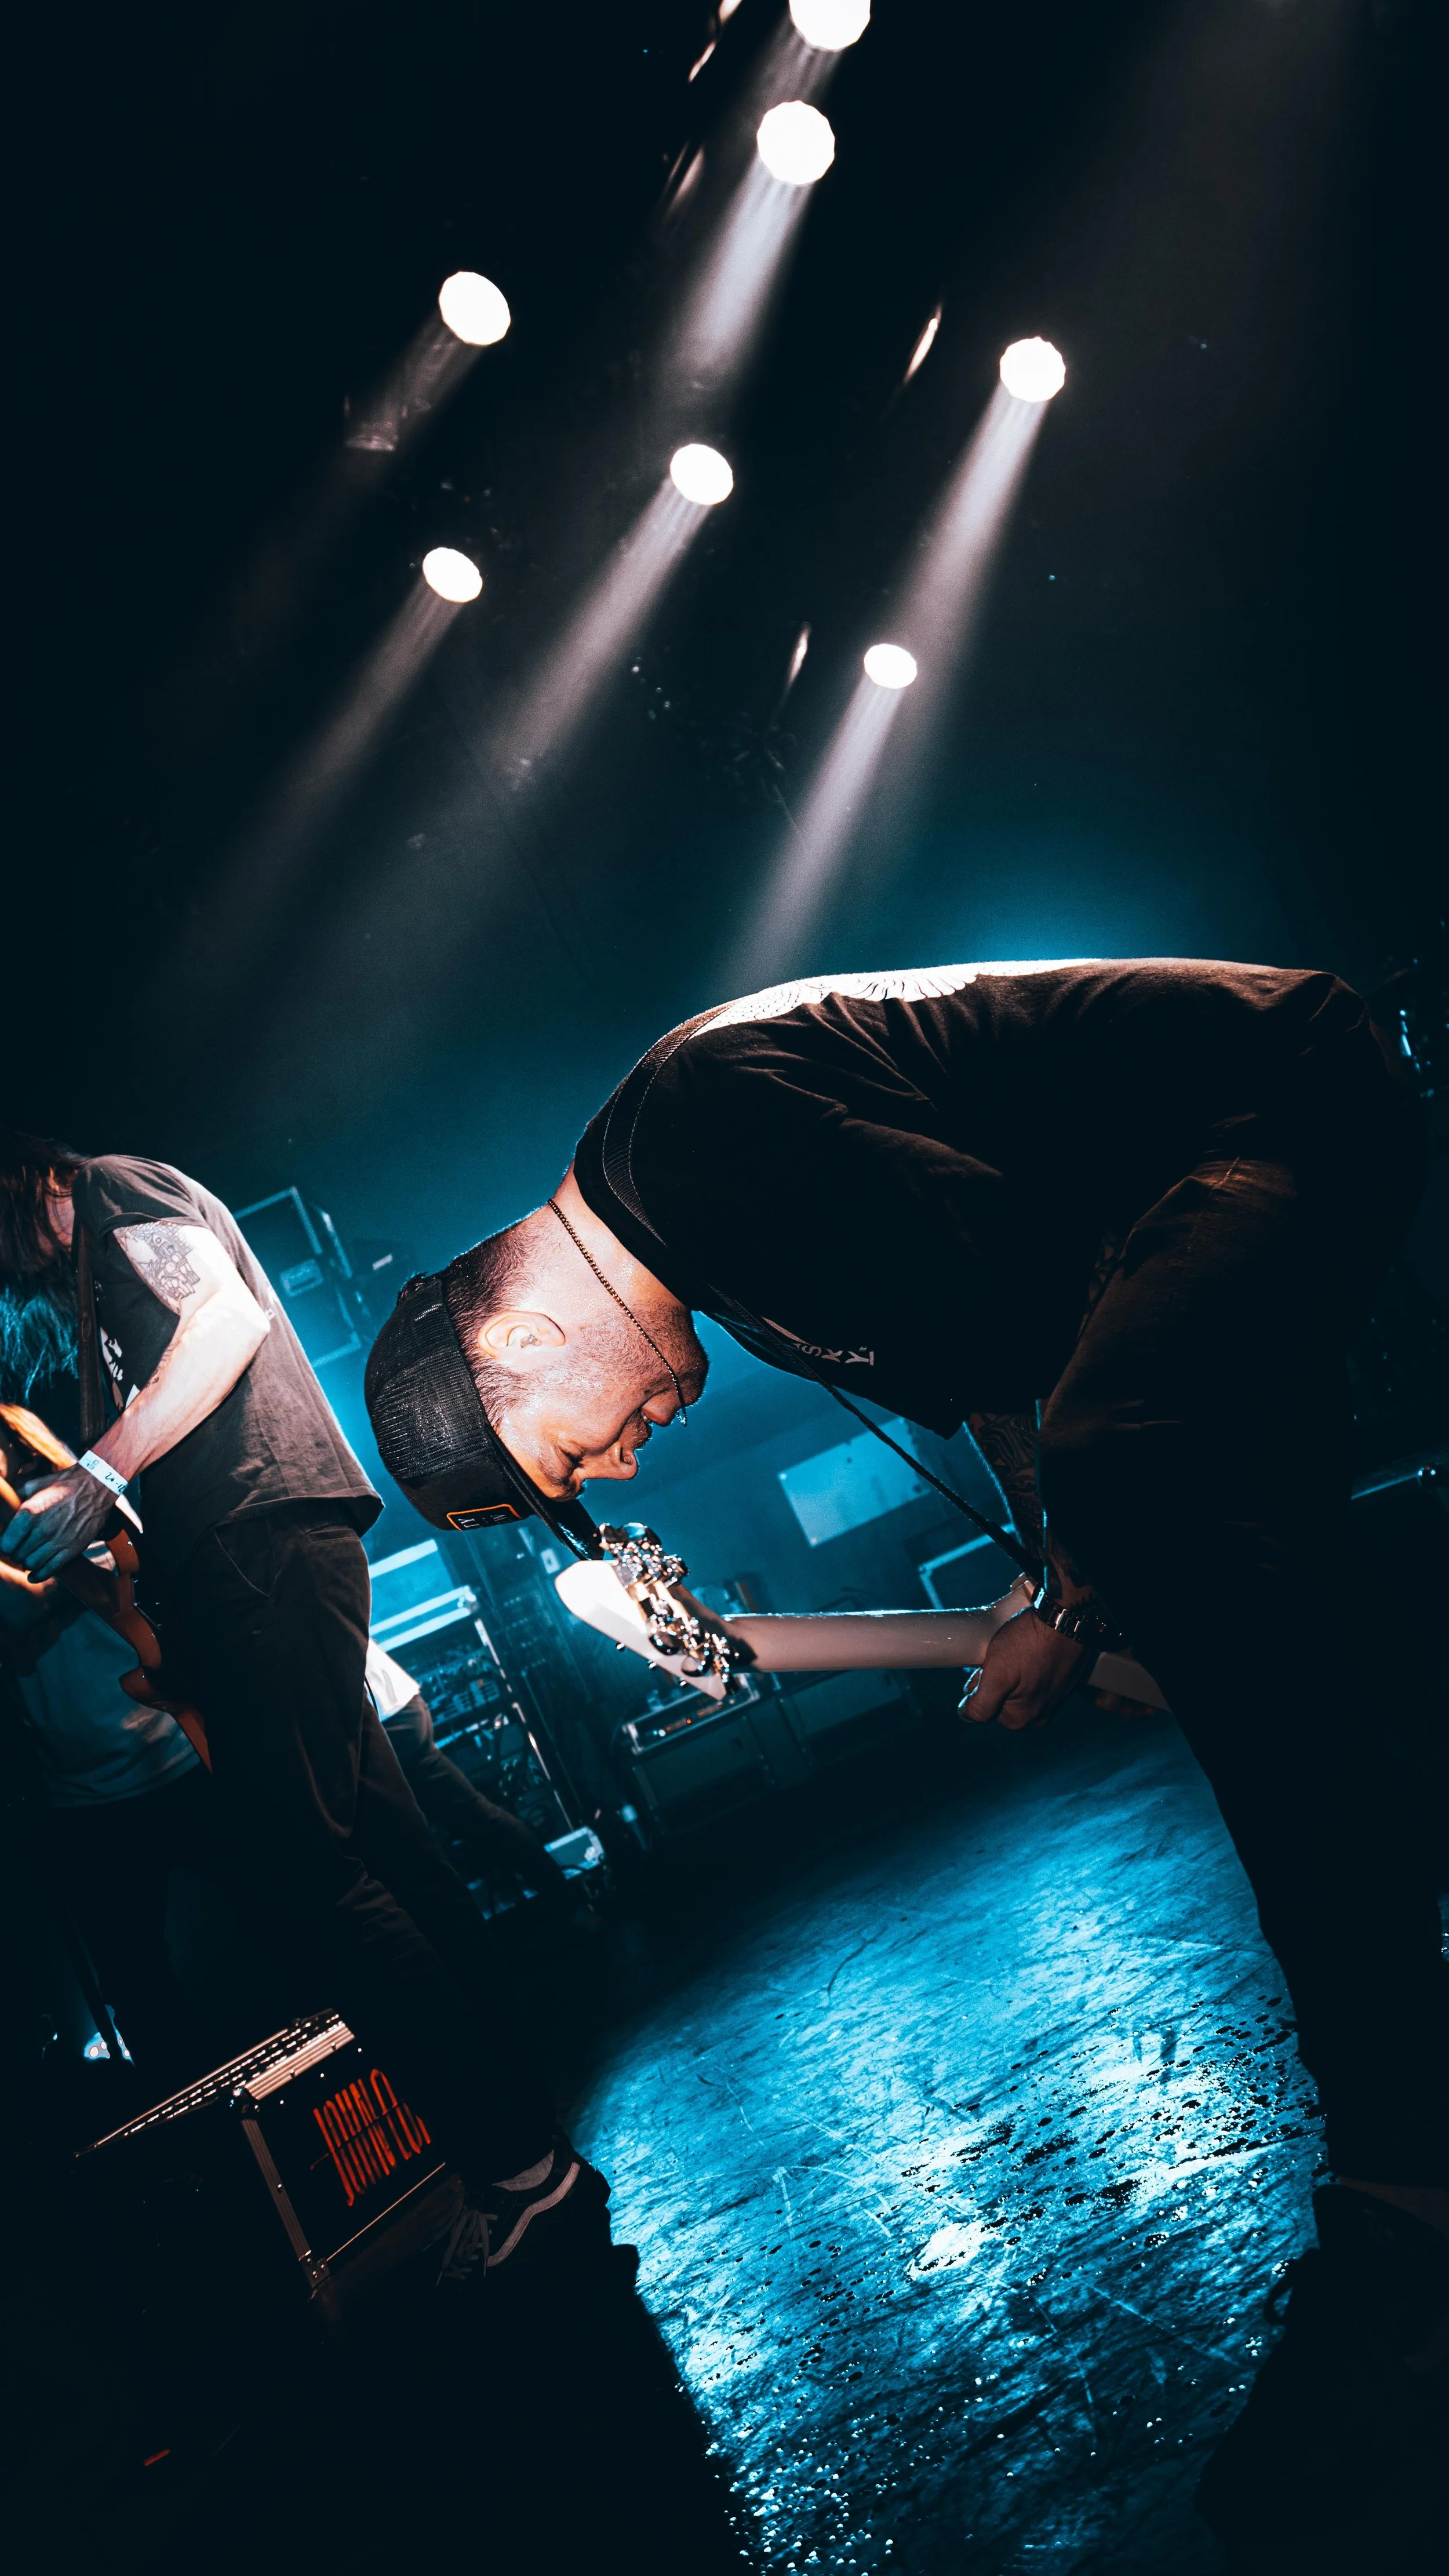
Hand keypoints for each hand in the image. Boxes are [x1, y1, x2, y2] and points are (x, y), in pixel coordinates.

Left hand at [0, 1466, 114, 1580]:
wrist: (96, 1487)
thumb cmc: (64, 1484)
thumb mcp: (35, 1485)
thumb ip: (16, 1497)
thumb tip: (4, 1506)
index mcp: (29, 1513)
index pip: (6, 1544)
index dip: (5, 1545)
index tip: (8, 1543)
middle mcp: (42, 1529)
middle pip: (18, 1555)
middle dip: (15, 1554)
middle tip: (18, 1550)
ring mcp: (58, 1541)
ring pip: (31, 1564)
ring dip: (27, 1563)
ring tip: (28, 1557)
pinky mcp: (72, 1549)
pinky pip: (50, 1569)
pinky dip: (38, 1575)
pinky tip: (33, 1575)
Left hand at [959, 1605, 1089, 1730]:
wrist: (1065, 1619)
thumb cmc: (1029, 1643)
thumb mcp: (996, 1675)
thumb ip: (980, 1705)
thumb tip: (966, 1715)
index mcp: (1021, 1719)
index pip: (983, 1705)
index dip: (981, 1681)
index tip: (991, 1664)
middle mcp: (1040, 1716)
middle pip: (1001, 1698)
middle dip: (998, 1678)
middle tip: (1006, 1655)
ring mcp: (1054, 1700)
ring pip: (1018, 1687)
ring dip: (1013, 1671)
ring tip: (1020, 1651)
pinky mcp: (1063, 1683)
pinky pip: (1036, 1679)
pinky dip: (1030, 1667)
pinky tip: (1033, 1651)